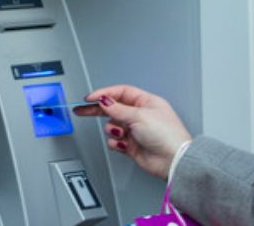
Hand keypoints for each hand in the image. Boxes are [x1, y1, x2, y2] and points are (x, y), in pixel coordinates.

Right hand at [74, 85, 191, 178]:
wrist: (172, 160)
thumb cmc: (166, 135)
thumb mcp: (139, 116)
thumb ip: (118, 109)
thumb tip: (104, 100)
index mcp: (146, 102)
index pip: (121, 93)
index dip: (104, 94)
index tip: (90, 98)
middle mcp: (141, 115)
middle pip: (113, 108)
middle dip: (97, 109)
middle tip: (81, 109)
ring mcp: (136, 130)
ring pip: (112, 126)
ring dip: (112, 130)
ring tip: (120, 134)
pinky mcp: (132, 145)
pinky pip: (115, 141)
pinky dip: (116, 143)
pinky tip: (123, 144)